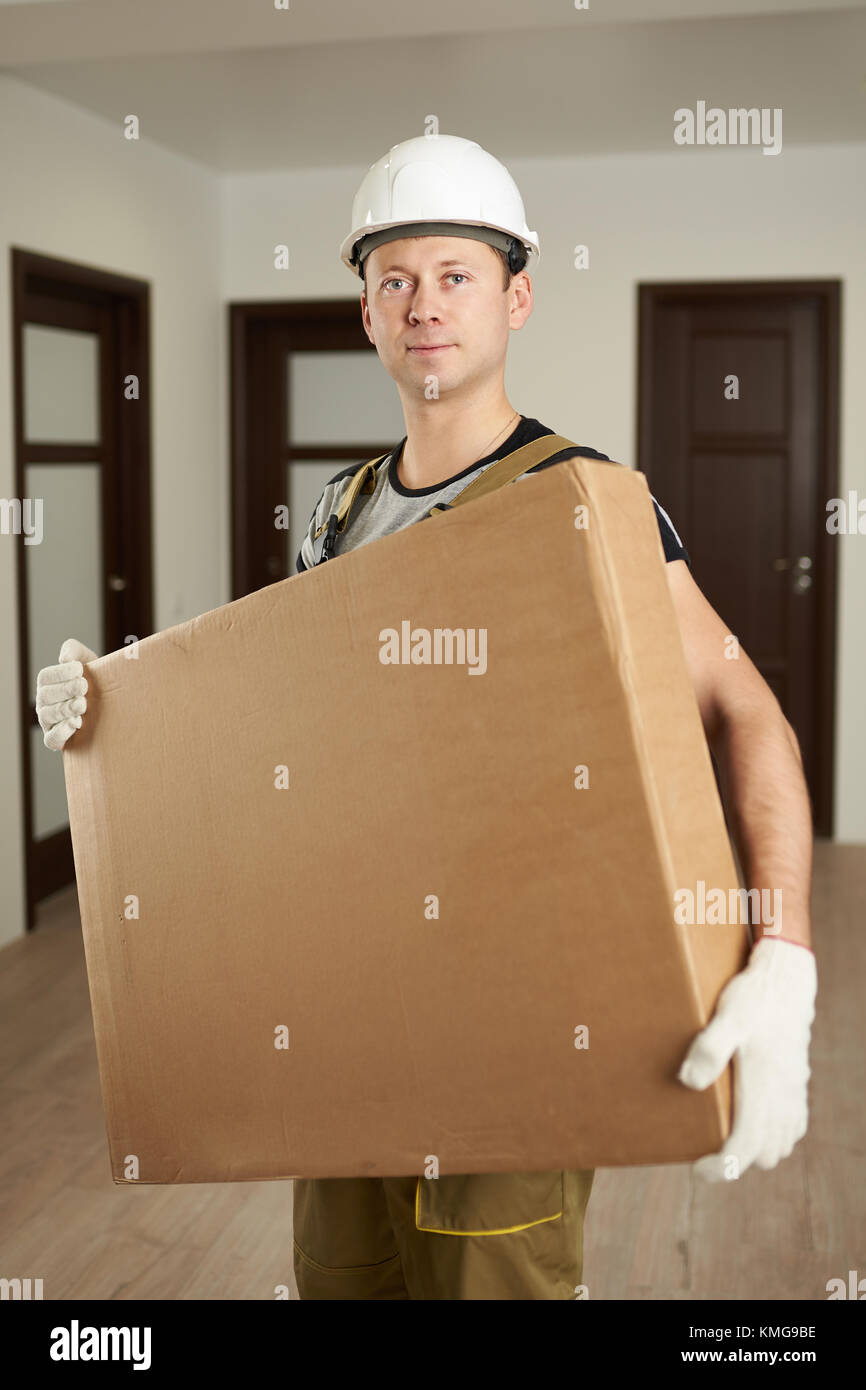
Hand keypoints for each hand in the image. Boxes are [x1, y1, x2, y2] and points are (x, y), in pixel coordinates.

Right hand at [35, 637, 98, 750]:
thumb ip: (75, 651)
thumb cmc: (97, 680)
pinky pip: (51, 739)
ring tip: (82, 705)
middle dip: (65, 690)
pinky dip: (61, 732)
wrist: (116, 705)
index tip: (80, 669)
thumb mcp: (88, 661)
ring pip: (47, 716)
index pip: (45, 677)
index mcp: (48, 683)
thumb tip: (64, 658)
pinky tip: (76, 724)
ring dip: (65, 709)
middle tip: (84, 687)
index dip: (61, 673)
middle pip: (45, 696)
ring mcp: (48, 722)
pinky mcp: (56, 739)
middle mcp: (45, 702)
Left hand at [677, 936, 816, 1180]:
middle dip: (737, 1160)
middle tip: (706, 1147)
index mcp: (764, 1088)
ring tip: (726, 1135)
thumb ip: (709, 1048)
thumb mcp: (726, 1017)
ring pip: (782, 1145)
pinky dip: (774, 1135)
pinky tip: (754, 1120)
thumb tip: (688, 1082)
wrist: (787, 981)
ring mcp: (794, 1092)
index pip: (746, 1147)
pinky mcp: (799, 1084)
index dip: (722, 1167)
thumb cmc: (753, 998)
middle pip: (764, 1155)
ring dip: (756, 1150)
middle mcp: (783, 1097)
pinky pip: (793, 1128)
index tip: (698, 1168)